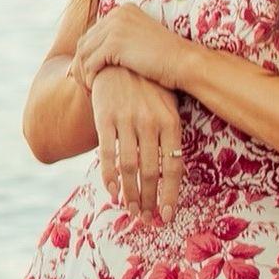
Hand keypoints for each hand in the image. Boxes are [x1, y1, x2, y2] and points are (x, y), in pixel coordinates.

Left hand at [71, 1, 189, 90]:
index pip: (93, 33)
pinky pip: (90, 63)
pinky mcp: (115, 44)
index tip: (87, 72)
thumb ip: (120, 41)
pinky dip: (89, 78)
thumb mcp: (139, 42)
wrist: (184, 62)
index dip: (87, 54)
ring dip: (83, 73)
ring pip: (84, 53)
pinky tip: (94, 89)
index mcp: (123, 10)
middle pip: (84, 42)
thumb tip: (97, 54)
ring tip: (88, 88)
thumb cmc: (165, 59)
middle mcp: (117, 14)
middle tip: (83, 83)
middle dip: (80, 64)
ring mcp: (115, 27)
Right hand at [89, 67, 186, 224]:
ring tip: (131, 212)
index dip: (169, 193)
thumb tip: (173, 169)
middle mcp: (150, 123)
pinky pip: (107, 153)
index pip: (174, 165)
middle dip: (149, 200)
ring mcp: (127, 120)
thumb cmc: (148, 87)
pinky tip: (112, 192)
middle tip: (147, 220)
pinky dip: (109, 175)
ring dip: (130, 194)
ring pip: (129, 167)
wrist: (119, 58)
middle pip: (151, 171)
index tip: (166, 215)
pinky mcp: (105, 118)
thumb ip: (170, 134)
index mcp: (171, 121)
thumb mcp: (168, 104)